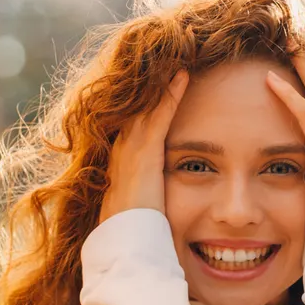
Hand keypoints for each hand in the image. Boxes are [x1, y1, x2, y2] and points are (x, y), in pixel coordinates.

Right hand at [98, 70, 189, 223]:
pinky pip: (159, 115)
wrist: (125, 244)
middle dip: (150, 85)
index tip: (156, 84)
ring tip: (176, 60)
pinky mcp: (145, 152)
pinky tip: (184, 75)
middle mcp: (121, 151)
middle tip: (164, 59)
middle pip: (136, 108)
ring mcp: (131, 150)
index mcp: (120, 164)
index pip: (133, 124)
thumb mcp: (140, 212)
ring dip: (161, 83)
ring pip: (146, 105)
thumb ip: (146, 201)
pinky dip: (171, 94)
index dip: (144, 103)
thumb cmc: (135, 235)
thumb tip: (153, 204)